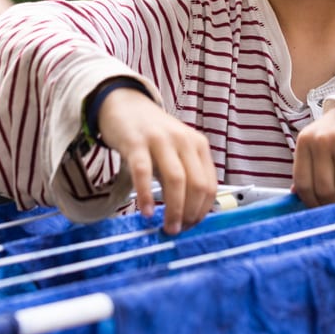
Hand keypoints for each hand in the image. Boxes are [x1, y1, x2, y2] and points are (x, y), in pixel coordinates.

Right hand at [98, 87, 216, 233]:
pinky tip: (146, 211)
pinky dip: (146, 195)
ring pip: (176, 180)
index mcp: (198, 144)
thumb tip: (191, 212)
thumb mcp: (177, 149)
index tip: (192, 225)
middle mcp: (183, 140)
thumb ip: (186, 173)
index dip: (203, 210)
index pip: (210, 184)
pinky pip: (144, 173)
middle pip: (197, 185)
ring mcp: (160, 140)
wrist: (124, 103)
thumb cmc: (152, 133)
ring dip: (174, 209)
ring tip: (167, 227)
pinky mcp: (136, 142)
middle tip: (179, 229)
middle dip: (191, 213)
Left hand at [293, 104, 334, 206]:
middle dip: (330, 204)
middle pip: (323, 188)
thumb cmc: (326, 135)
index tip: (317, 210)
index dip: (310, 202)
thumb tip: (297, 197)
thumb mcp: (309, 148)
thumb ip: (304, 171)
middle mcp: (319, 142)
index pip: (303, 183)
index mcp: (303, 143)